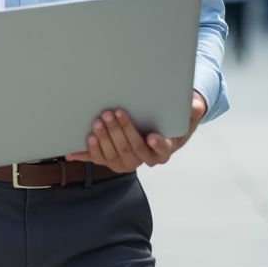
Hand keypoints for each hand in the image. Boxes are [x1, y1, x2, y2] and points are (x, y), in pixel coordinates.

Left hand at [65, 91, 207, 173]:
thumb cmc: (171, 121)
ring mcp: (126, 161)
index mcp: (164, 149)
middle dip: (122, 132)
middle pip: (132, 150)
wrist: (158, 129)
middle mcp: (144, 159)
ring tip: (98, 121)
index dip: (157, 145)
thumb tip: (195, 105)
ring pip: (114, 156)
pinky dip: (85, 155)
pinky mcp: (111, 158)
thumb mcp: (187, 114)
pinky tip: (72, 152)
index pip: (161, 151)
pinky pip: (98, 159)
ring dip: (105, 140)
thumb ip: (193, 109)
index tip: (152, 135)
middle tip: (114, 113)